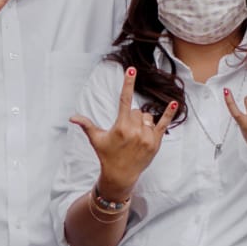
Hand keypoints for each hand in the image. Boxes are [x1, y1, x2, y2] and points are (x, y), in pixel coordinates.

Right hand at [70, 68, 176, 196]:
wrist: (120, 175)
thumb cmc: (106, 155)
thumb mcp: (96, 139)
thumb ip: (86, 125)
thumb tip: (72, 118)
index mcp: (120, 126)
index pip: (124, 99)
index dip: (128, 83)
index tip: (132, 69)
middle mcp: (135, 130)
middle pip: (137, 111)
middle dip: (132, 117)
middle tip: (126, 132)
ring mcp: (147, 137)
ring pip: (148, 117)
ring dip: (143, 122)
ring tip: (135, 136)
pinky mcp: (156, 142)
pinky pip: (164, 124)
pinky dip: (169, 113)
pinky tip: (174, 103)